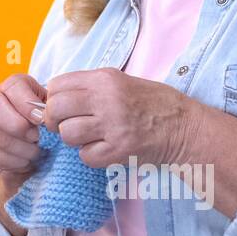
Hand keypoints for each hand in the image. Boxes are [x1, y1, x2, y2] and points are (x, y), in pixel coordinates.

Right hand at [0, 73, 47, 186]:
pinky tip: (27, 158)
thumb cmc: (42, 116)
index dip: (26, 105)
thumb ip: (49, 107)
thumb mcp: (49, 105)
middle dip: (18, 127)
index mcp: (12, 87)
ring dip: (23, 149)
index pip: (12, 88)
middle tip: (37, 137)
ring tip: (36, 150)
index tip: (41, 120)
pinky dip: (16, 162)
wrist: (32, 133)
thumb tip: (46, 119)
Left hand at [42, 67, 201, 168]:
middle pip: (55, 109)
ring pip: (68, 134)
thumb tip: (52, 97)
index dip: (53, 98)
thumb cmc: (150, 103)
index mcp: (104, 79)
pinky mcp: (121, 149)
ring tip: (90, 137)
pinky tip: (104, 148)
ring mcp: (114, 125)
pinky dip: (91, 156)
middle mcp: (107, 98)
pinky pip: (86, 156)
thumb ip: (88, 87)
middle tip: (66, 125)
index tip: (61, 107)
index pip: (57, 85)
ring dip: (74, 140)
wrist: (184, 127)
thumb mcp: (119, 81)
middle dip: (55, 120)